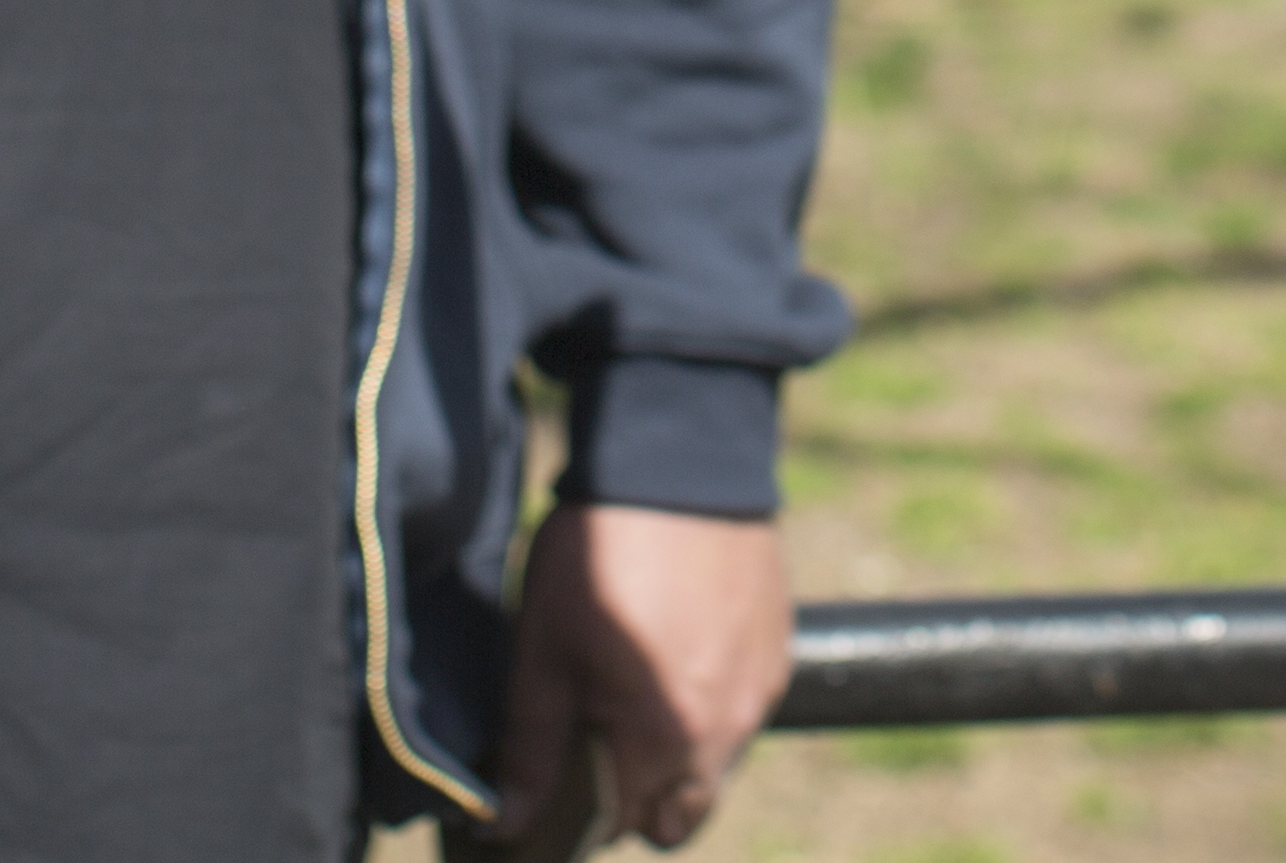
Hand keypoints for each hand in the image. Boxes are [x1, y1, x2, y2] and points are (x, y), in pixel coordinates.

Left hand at [496, 501, 791, 848]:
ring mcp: (762, 688)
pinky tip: (677, 643)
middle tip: (599, 730)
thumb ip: (531, 749)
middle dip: (643, 793)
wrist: (676, 459)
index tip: (567, 767)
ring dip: (679, 746)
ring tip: (637, 676)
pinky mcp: (778, 647)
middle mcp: (729, 729)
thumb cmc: (600, 556)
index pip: (635, 827)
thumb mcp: (544, 652)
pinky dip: (711, 699)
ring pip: (717, 759)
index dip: (593, 811)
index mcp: (668, 743)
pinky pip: (743, 706)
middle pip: (686, 808)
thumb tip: (506, 826)